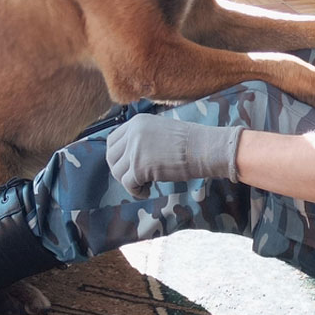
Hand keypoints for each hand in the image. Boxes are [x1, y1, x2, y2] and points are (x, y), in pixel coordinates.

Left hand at [105, 114, 244, 198]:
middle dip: (120, 170)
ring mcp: (135, 150)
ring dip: (129, 182)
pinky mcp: (139, 167)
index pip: (112, 140)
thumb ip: (142, 138)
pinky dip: (136, 192)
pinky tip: (147, 191)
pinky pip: (128, 185)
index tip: (127, 165)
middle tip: (134, 178)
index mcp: (137, 122)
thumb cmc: (189, 142)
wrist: (203, 148)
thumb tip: (128, 157)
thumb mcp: (160, 131)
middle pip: (111, 157)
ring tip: (145, 184)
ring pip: (118, 172)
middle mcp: (133, 134)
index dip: (117, 156)